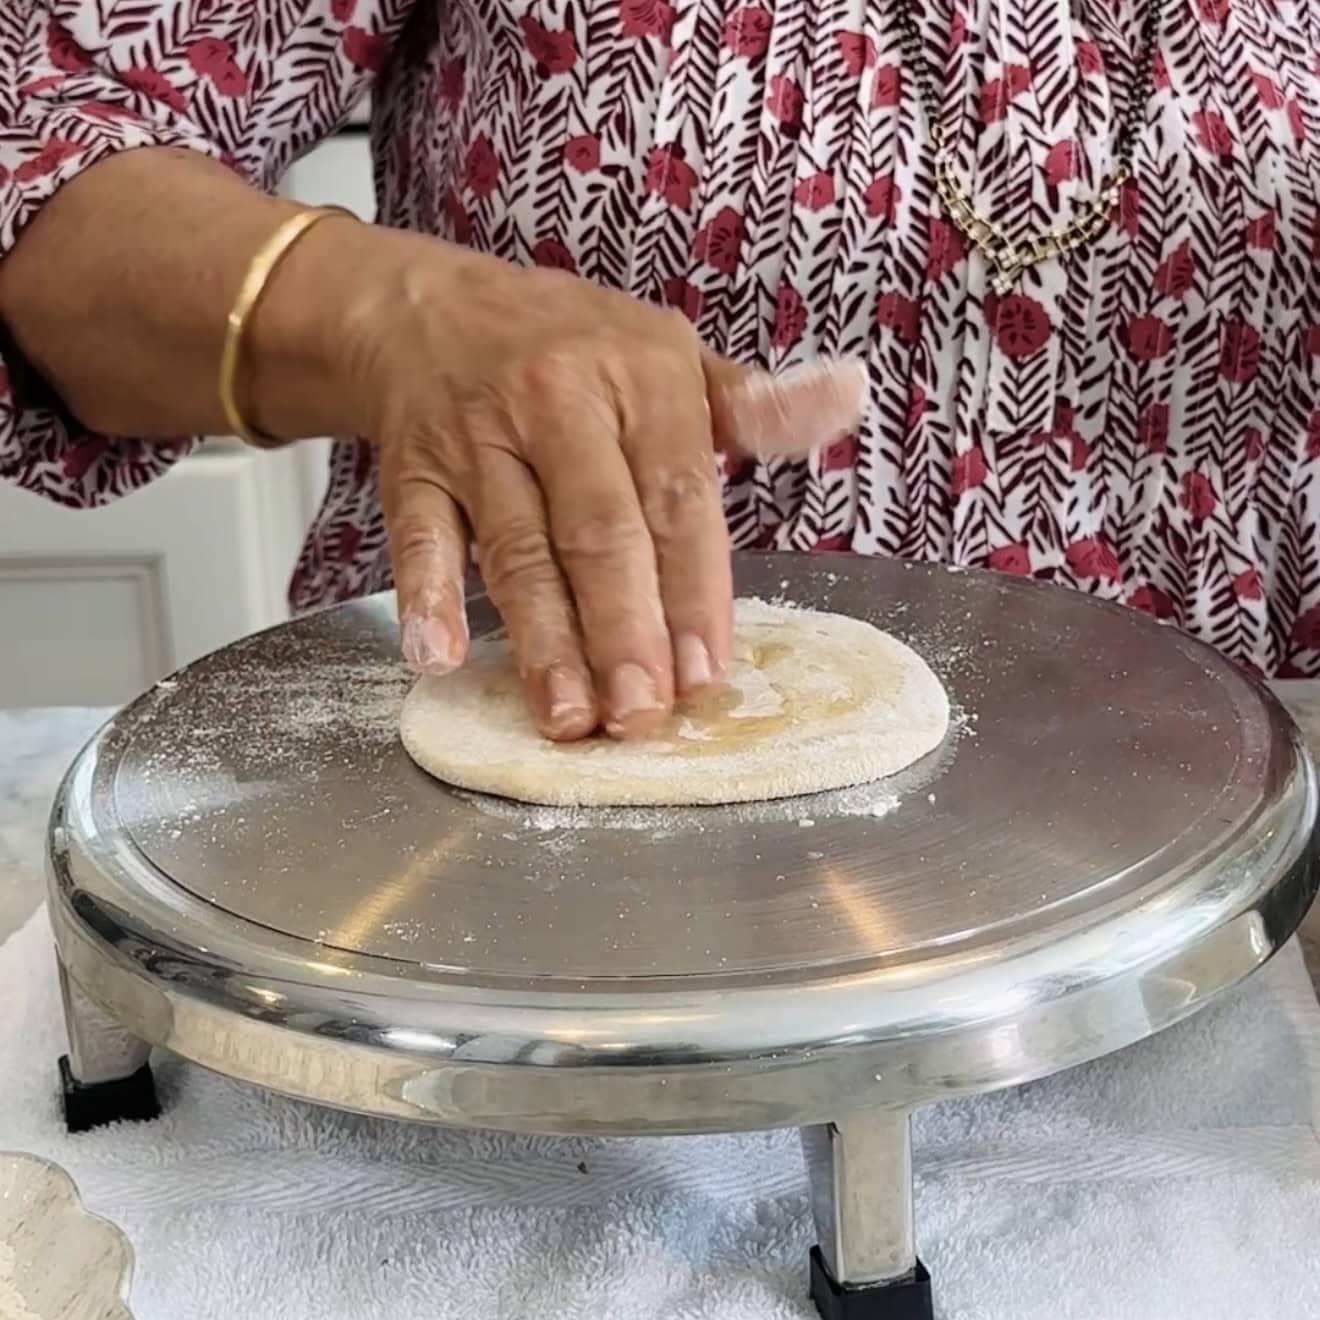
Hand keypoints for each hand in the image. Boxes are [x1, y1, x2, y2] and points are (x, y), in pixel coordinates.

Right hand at [342, 233, 866, 739]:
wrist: (433, 311)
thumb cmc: (574, 348)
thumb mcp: (672, 357)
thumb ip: (754, 405)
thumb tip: (846, 397)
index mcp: (641, 379)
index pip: (678, 497)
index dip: (693, 590)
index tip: (705, 671)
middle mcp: (558, 403)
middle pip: (597, 532)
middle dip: (623, 631)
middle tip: (641, 714)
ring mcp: (479, 439)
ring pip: (517, 549)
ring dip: (543, 639)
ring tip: (568, 715)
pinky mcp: (414, 469)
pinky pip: (418, 535)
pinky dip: (427, 595)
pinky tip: (438, 656)